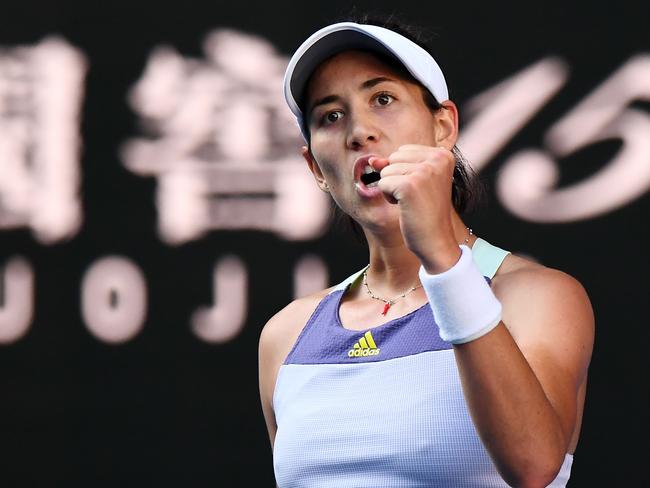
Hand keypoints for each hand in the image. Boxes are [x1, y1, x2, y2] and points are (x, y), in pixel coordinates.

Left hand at [370, 144, 460, 272]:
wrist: (436, 240)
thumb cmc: (425, 212)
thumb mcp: (413, 181)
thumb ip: (393, 165)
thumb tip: (371, 159)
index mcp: (442, 155)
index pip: (403, 151)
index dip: (404, 172)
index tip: (422, 188)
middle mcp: (437, 159)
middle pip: (393, 158)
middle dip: (397, 178)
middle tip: (416, 197)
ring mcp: (424, 171)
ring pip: (386, 171)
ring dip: (393, 189)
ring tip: (412, 202)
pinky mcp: (409, 185)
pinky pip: (382, 184)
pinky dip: (389, 198)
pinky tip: (406, 207)